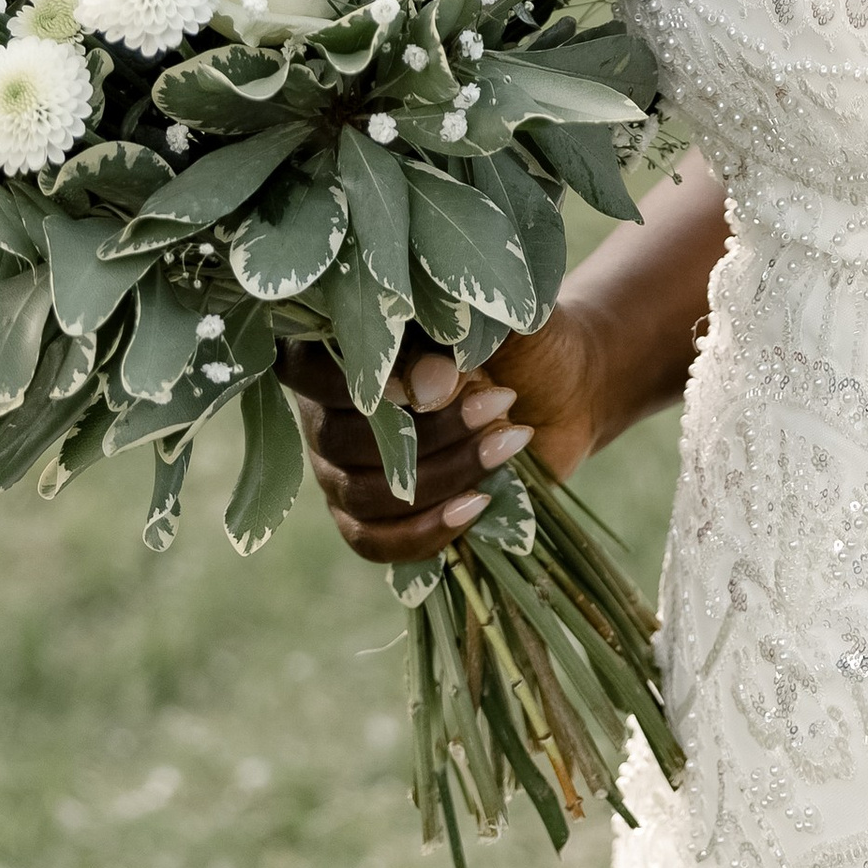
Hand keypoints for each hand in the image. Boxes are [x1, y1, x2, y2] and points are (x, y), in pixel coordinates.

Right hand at [280, 304, 610, 567]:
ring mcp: (345, 469)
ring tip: (506, 444)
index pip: (304, 368)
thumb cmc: (520, 343)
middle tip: (499, 399)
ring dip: (439, 475)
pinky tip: (478, 502)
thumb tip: (425, 389)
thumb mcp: (495, 325)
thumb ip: (456, 341)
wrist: (563, 392)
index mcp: (340, 347)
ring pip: (361, 494)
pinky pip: (373, 541)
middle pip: (338, 439)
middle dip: (426, 429)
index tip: (424, 383)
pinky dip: (426, 531)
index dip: (354, 382)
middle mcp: (328, 410)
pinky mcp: (377, 517)